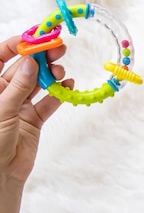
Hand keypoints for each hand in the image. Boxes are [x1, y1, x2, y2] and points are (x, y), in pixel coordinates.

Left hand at [0, 36, 69, 186]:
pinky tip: (68, 87)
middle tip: (58, 49)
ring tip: (61, 72)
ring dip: (51, 74)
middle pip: (23, 68)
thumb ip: (18, 86)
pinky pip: (48, 101)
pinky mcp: (34, 119)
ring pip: (38, 82)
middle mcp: (4, 93)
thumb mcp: (3, 110)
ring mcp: (19, 105)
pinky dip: (59, 94)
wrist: (1, 175)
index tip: (35, 37)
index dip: (16, 45)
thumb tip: (30, 62)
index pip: (0, 57)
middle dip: (40, 57)